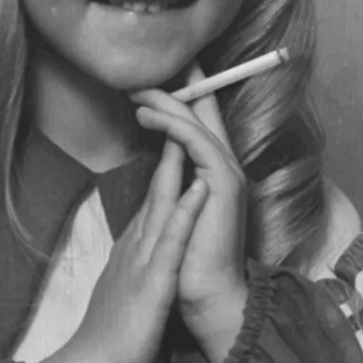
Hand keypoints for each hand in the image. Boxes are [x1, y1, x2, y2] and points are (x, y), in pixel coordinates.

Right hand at [69, 136, 208, 362]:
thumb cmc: (111, 332)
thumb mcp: (126, 284)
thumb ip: (135, 258)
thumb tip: (145, 242)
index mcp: (136, 247)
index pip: (156, 195)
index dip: (169, 158)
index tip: (179, 125)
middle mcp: (137, 246)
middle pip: (157, 187)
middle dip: (168, 145)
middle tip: (174, 101)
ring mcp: (142, 262)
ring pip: (162, 206)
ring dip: (175, 165)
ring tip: (184, 124)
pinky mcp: (151, 286)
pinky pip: (170, 245)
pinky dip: (183, 214)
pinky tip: (196, 189)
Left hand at [131, 67, 247, 360]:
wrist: (206, 298)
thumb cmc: (186, 262)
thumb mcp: (172, 217)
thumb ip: (170, 190)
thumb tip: (157, 171)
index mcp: (210, 173)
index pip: (197, 122)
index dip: (180, 95)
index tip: (154, 74)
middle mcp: (222, 168)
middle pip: (204, 111)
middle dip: (180, 81)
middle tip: (146, 64)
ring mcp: (226, 175)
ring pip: (197, 121)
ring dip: (166, 100)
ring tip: (136, 90)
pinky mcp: (222, 185)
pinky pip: (196, 142)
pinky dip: (172, 124)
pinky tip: (147, 115)